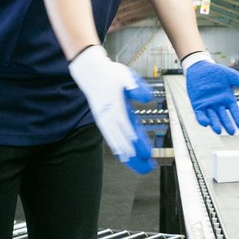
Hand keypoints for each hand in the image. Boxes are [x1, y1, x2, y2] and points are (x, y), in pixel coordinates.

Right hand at [68, 45, 154, 173]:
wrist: (90, 72)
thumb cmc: (110, 74)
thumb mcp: (127, 76)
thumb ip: (137, 88)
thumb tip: (147, 98)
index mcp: (116, 106)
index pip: (127, 127)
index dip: (135, 141)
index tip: (143, 152)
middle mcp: (109, 116)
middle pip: (122, 139)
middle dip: (135, 154)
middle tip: (147, 166)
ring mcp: (104, 119)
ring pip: (115, 141)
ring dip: (127, 154)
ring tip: (137, 166)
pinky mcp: (103, 120)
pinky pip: (110, 137)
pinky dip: (117, 147)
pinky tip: (123, 156)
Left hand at [183, 53, 238, 134]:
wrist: (200, 67)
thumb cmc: (217, 72)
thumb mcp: (232, 76)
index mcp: (228, 99)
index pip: (235, 111)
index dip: (238, 119)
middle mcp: (218, 104)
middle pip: (224, 117)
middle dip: (227, 124)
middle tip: (232, 132)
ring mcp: (208, 105)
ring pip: (213, 117)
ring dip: (215, 124)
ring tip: (219, 130)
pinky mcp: (197, 105)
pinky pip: (200, 114)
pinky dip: (202, 119)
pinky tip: (205, 123)